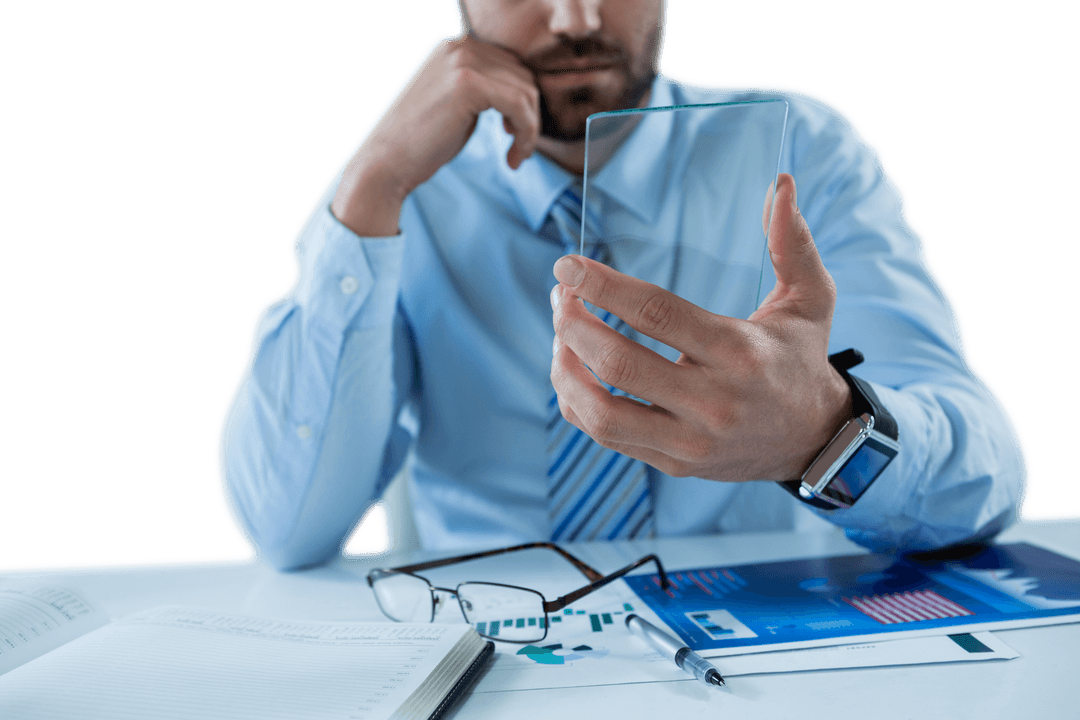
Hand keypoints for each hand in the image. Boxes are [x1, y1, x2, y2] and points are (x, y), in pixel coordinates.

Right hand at [331, 34, 539, 236]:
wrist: (385, 162)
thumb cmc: (420, 141)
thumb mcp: (456, 103)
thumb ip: (486, 88)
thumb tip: (528, 92)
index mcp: (453, 42)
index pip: (509, 62)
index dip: (520, 99)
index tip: (512, 131)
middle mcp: (458, 42)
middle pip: (522, 73)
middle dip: (528, 114)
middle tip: (518, 146)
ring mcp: (462, 58)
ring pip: (526, 90)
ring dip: (530, 128)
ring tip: (517, 155)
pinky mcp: (468, 82)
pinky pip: (520, 105)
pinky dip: (527, 134)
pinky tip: (513, 158)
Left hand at [549, 174, 852, 481]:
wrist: (814, 440)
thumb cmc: (800, 358)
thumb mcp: (812, 300)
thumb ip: (793, 242)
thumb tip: (782, 181)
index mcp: (739, 352)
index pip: (654, 314)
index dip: (602, 286)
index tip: (567, 266)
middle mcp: (713, 401)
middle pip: (617, 362)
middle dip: (572, 322)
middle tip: (560, 296)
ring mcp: (690, 439)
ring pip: (601, 411)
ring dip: (564, 368)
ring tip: (559, 334)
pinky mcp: (673, 462)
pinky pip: (605, 435)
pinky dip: (576, 401)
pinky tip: (571, 370)